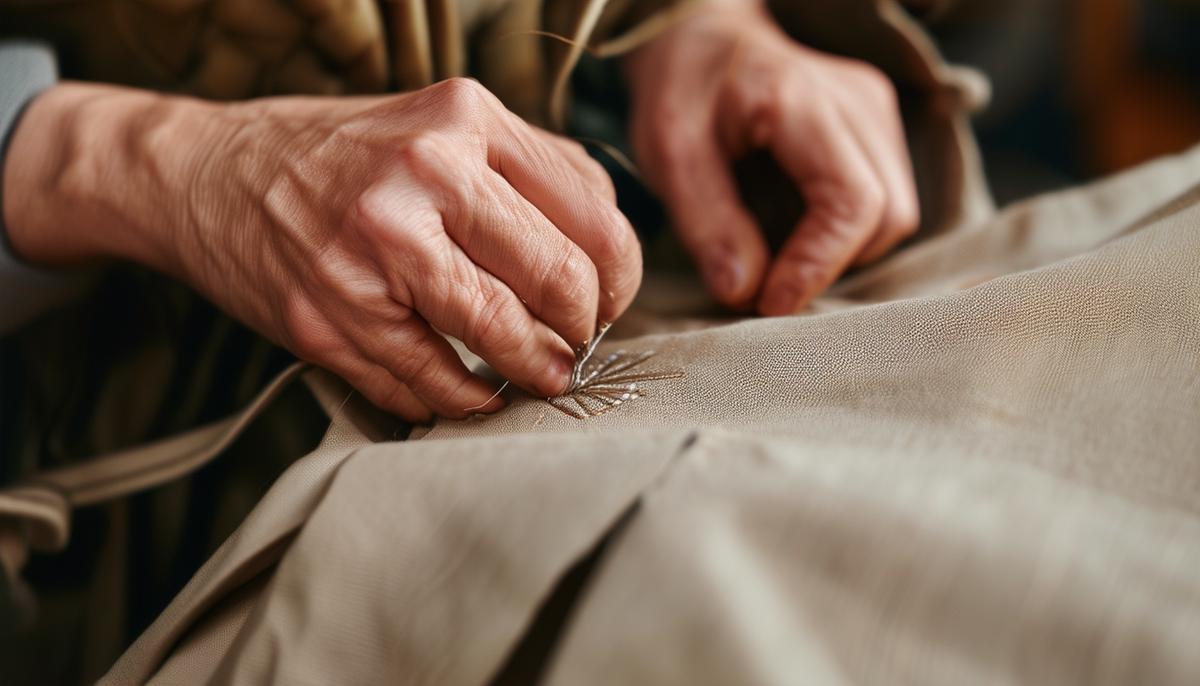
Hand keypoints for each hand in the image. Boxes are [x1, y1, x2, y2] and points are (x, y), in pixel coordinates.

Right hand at [4, 79, 640, 419]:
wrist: (205, 174)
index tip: (610, 300)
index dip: (620, 277)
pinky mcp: (330, 319)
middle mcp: (422, 177)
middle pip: (559, 282)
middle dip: (582, 330)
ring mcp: (370, 252)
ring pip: (500, 341)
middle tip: (576, 343)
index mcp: (464, 120)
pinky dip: (464, 399)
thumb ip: (532, 171)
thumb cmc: (342, 155)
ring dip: (534, 373)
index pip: (593, 217)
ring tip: (538, 375)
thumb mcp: (441, 125)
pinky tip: (473, 391)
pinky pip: (429, 383)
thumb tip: (609, 248)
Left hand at [624, 0, 918, 313]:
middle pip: (888, 216)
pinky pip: (886, 198)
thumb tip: (743, 293)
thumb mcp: (668, 154)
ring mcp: (876, 108)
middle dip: (832, 265)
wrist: (703, 34)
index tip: (771, 303)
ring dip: (843, 252)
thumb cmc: (681, 89)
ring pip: (894, 213)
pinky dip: (848, 232)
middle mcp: (857, 100)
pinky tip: (799, 233)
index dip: (818, 266)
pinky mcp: (878, 124)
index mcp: (802, 100)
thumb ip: (706, 223)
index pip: (852, 203)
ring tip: (781, 259)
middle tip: (771, 289)